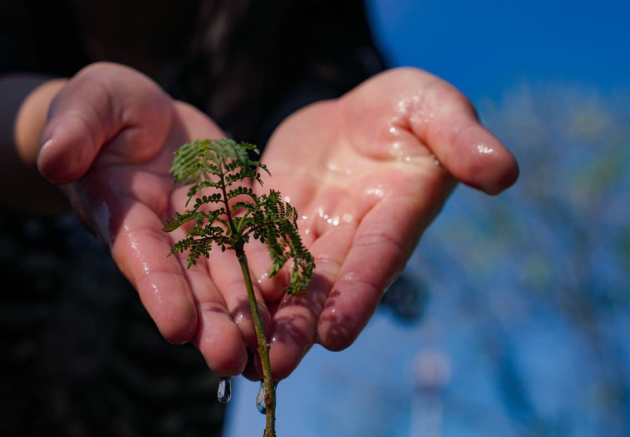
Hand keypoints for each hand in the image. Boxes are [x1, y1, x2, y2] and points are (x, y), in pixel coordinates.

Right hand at [36, 63, 248, 375]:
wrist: (139, 112)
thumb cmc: (98, 109)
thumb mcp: (82, 107)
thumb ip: (71, 132)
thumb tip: (53, 158)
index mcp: (123, 215)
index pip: (142, 258)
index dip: (159, 291)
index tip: (176, 328)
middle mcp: (167, 232)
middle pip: (191, 283)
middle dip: (210, 322)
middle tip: (229, 362)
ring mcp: (204, 222)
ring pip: (229, 272)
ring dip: (248, 310)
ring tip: (270, 350)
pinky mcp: (236, 206)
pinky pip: (258, 237)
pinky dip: (275, 263)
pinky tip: (297, 290)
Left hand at [240, 67, 518, 379]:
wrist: (360, 107)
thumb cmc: (409, 107)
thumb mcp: (437, 109)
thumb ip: (462, 140)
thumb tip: (504, 173)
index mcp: (395, 214)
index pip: (378, 259)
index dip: (359, 294)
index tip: (337, 334)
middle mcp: (350, 234)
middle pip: (324, 286)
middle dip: (300, 325)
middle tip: (275, 366)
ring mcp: (309, 227)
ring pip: (282, 276)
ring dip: (261, 314)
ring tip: (237, 351)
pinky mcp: (273, 212)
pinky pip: (250, 242)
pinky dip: (232, 270)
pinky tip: (205, 298)